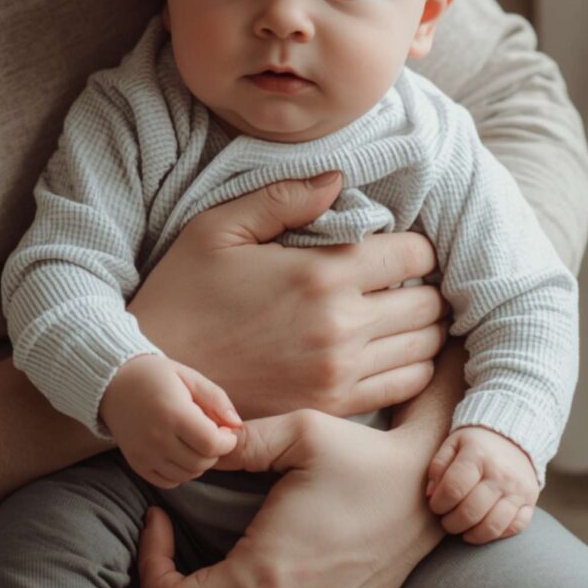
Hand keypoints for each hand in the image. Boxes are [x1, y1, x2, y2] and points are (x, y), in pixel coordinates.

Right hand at [101, 355, 240, 488]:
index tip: (224, 430)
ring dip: (199, 462)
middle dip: (214, 451)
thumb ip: (216, 399)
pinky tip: (180, 453)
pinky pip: (168, 482)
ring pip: (187, 474)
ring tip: (194, 442)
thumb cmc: (156, 377)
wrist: (113, 383)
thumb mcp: (189, 376)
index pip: (212, 443)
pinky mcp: (136, 463)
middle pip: (201, 462)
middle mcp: (157, 437)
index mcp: (173, 412)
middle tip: (210, 434)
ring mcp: (144, 453)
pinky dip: (181, 473)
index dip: (227, 441)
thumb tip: (236, 424)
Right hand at [129, 173, 449, 418]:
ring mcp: (340, 373)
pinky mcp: (333, 407)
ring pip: (426, 347)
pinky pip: (405, 387)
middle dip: (422, 287)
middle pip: (430, 304)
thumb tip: (337, 180)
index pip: (415, 255)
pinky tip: (384, 351)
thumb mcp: (218, 230)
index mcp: (320, 274)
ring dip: (420, 328)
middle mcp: (341, 326)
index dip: (413, 246)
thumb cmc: (181, 295)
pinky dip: (409, 366)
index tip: (393, 248)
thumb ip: (282, 199)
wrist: (156, 376)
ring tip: (395, 316)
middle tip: (398, 283)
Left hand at [138, 410, 444, 587]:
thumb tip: (202, 445)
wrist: (427, 492)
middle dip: (169, 582)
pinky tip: (238, 561)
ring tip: (193, 551)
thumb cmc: (363, 460)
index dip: (151, 561)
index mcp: (265, 575)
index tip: (159, 517)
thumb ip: (243, 441)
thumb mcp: (301, 433)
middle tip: (166, 540)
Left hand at [426, 426, 538, 543]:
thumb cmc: (474, 443)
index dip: (438, 504)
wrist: (511, 436)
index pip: (453, 489)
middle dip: (451, 523)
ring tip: (461, 529)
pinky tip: (482, 530)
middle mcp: (500, 473)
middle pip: (471, 511)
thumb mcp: (452, 444)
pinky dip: (497, 534)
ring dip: (472, 534)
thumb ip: (438, 466)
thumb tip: (430, 494)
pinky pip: (516, 527)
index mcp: (477, 455)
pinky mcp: (531, 499)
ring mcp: (518, 488)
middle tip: (445, 521)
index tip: (435, 506)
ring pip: (493, 525)